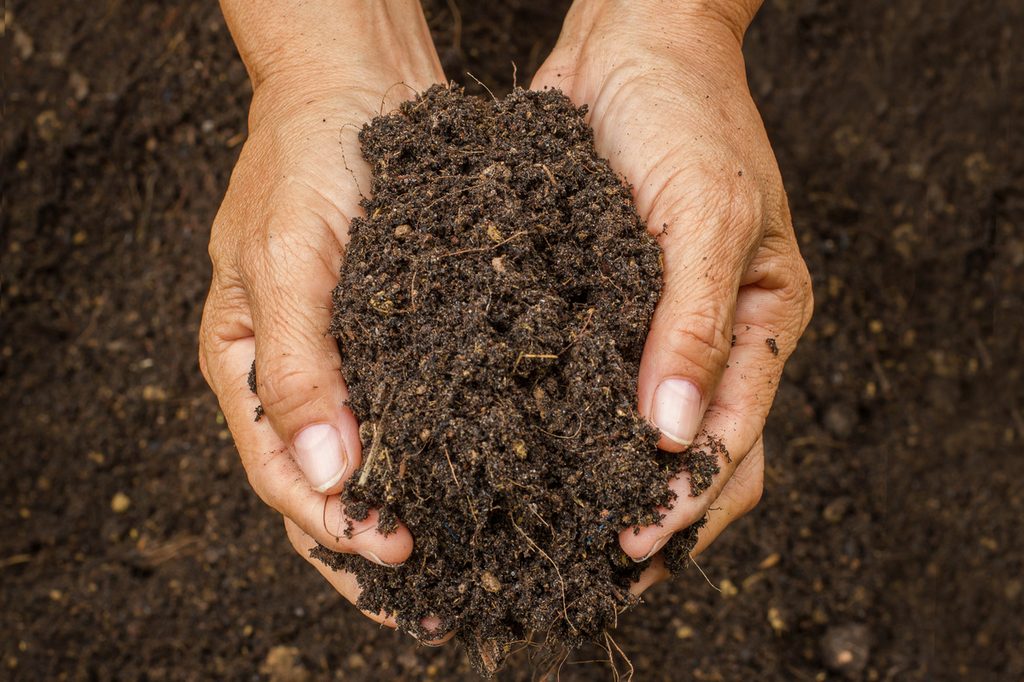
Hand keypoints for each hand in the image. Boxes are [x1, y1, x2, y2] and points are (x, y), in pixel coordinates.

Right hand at [200, 1, 444, 625]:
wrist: (354, 80)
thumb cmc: (305, 158)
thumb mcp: (287, 259)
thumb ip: (297, 370)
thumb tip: (328, 478)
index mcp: (244, 366)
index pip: (284, 477)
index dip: (338, 528)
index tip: (399, 558)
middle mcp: (295, 375)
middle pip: (327, 491)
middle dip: (373, 552)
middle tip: (432, 606)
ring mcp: (346, 359)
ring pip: (374, 463)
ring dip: (411, 517)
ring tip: (464, 570)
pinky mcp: (395, 336)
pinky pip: (414, 414)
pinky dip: (440, 457)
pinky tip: (483, 485)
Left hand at [532, 0, 812, 580]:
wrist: (633, 43)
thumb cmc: (689, 115)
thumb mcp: (710, 214)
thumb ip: (699, 324)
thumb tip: (680, 434)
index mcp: (763, 322)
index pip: (737, 438)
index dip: (689, 501)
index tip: (632, 546)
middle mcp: (709, 337)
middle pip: (694, 457)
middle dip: (652, 518)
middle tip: (589, 567)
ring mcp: (651, 326)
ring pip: (635, 433)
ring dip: (604, 486)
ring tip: (551, 537)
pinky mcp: (597, 306)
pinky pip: (584, 381)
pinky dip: (562, 426)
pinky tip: (520, 457)